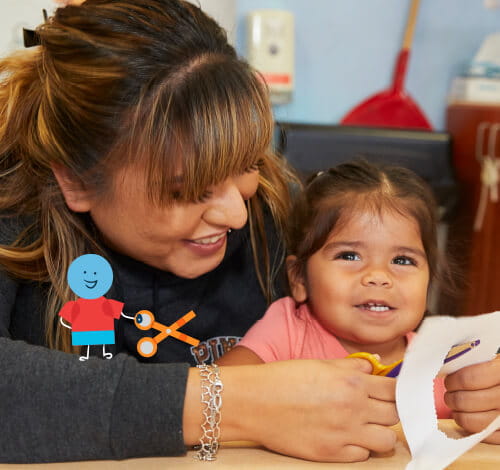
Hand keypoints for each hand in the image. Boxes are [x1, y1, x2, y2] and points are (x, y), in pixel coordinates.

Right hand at [185, 358, 397, 461]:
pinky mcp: (332, 454)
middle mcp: (354, 409)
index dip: (397, 391)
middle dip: (391, 410)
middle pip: (395, 415)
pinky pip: (362, 456)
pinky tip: (346, 437)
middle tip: (378, 408)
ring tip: (365, 426)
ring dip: (380, 433)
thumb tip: (372, 370)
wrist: (255, 402)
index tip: (395, 393)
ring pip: (386, 440)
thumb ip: (350, 367)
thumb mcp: (320, 364)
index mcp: (352, 383)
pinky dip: (359, 448)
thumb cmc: (283, 378)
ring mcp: (345, 434)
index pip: (395, 390)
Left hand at [444, 354, 499, 443]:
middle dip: (452, 398)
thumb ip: (471, 364)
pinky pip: (480, 436)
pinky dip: (470, 428)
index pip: (468, 379)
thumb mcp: (489, 362)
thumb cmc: (494, 374)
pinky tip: (470, 418)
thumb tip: (446, 369)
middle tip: (450, 395)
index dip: (453, 381)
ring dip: (458, 414)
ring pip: (470, 421)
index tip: (449, 381)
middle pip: (465, 401)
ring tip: (457, 408)